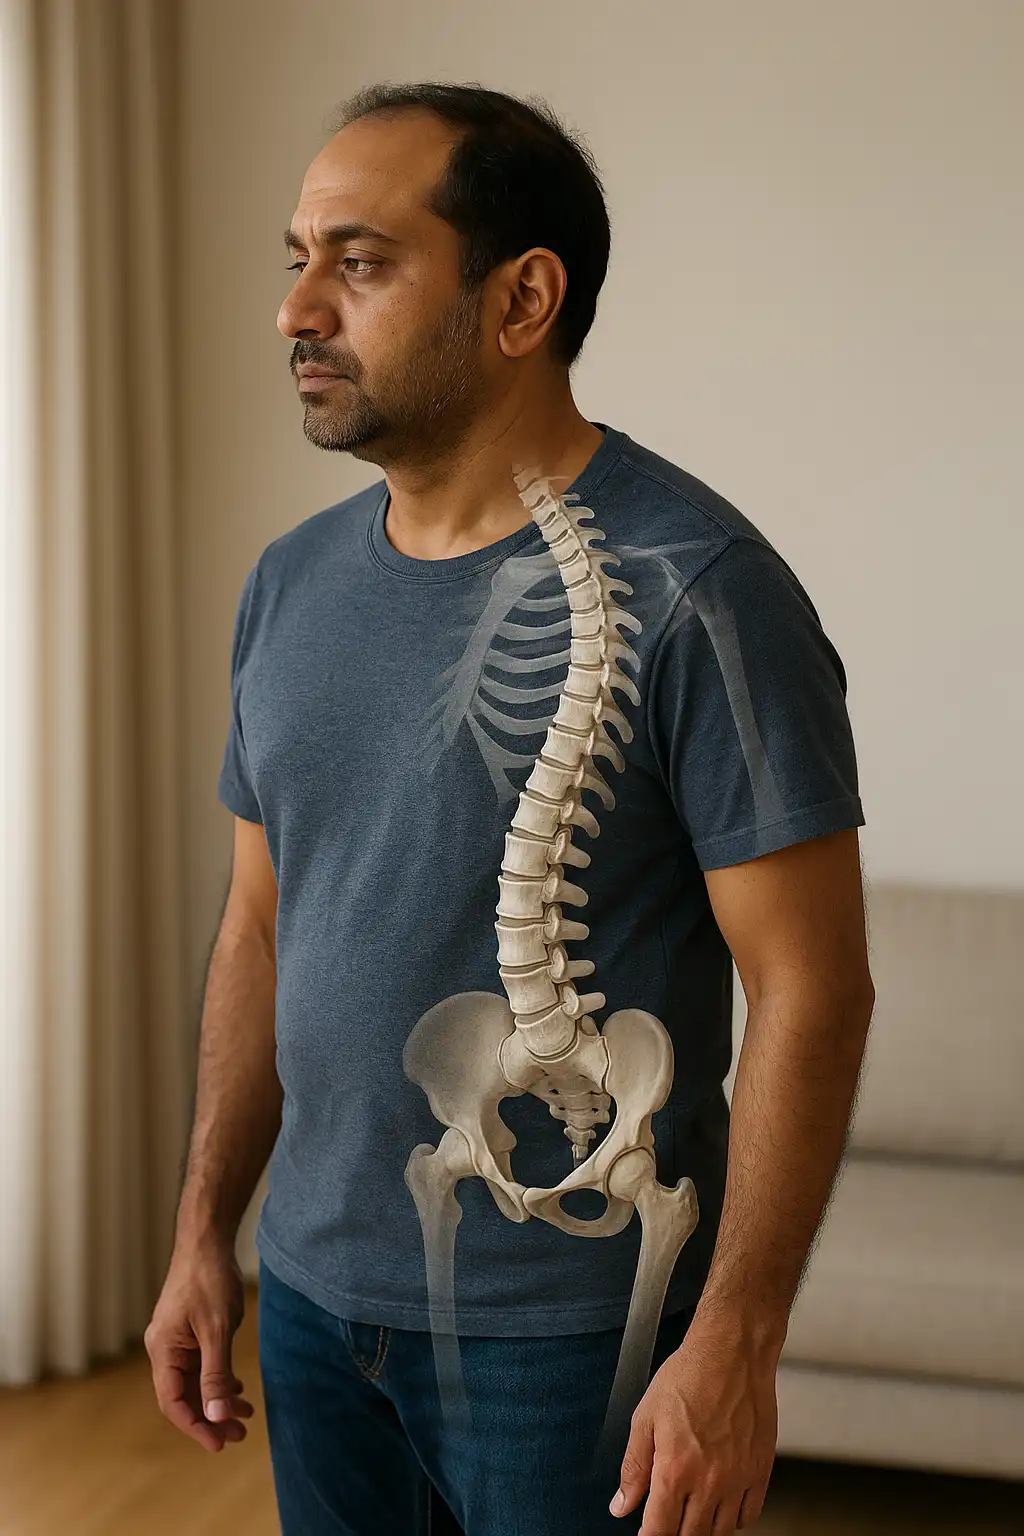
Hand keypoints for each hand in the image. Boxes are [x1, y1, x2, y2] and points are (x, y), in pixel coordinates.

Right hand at [144, 1234, 255, 1453]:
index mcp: (163, 1350)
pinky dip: (219, 1381)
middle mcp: (165, 1349)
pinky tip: (238, 1391)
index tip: (219, 1445)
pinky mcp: (190, 1332)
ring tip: (245, 1418)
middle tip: (240, 1435)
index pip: (174, 1402)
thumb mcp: (216, 1330)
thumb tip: (215, 1415)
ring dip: (218, 1401)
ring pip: (196, 1382)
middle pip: (186, 1396)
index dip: (196, 1426)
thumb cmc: (209, 1279)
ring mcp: (177, 1340)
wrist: (207, 1240)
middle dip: (212, 1418)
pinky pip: (202, 1366)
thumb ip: (215, 1374)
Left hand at [609, 1309, 780, 1533]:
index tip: (645, 1534)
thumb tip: (621, 1505)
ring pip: (719, 1532)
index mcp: (675, 1469)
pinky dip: (732, 1518)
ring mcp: (738, 1479)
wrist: (732, 1352)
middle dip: (674, 1534)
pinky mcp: (760, 1471)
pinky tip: (720, 1503)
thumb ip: (634, 1466)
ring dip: (702, 1528)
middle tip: (667, 1517)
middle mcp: (709, 1482)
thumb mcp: (646, 1417)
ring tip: (691, 1511)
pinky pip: (748, 1516)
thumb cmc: (688, 1376)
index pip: (659, 1531)